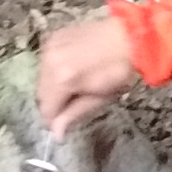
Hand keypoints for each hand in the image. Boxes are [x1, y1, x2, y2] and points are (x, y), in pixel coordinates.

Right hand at [37, 16, 134, 134]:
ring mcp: (50, 47)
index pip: (47, 109)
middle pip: (41, 93)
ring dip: (52, 86)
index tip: (65, 121)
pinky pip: (46, 61)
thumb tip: (56, 134)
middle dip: (54, 102)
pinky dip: (54, 69)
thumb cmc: (118, 71)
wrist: (129, 37)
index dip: (55, 120)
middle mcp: (50, 62)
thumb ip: (73, 115)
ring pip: (41, 77)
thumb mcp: (99, 98)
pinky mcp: (53, 37)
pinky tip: (71, 68)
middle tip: (73, 102)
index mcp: (62, 79)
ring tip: (75, 83)